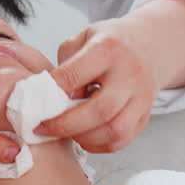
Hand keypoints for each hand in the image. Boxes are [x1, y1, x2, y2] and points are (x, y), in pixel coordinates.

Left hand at [33, 17, 158, 153]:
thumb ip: (66, 66)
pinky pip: (123, 140)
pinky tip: (85, 137)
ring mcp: (142, 97)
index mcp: (108, 50)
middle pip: (101, 110)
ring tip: (67, 133)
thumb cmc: (109, 43)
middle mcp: (130, 74)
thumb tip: (53, 100)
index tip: (34, 104)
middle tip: (43, 128)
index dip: (52, 92)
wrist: (149, 44)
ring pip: (115, 130)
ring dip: (85, 138)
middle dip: (67, 125)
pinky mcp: (146, 115)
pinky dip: (100, 145)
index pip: (75, 75)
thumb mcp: (82, 39)